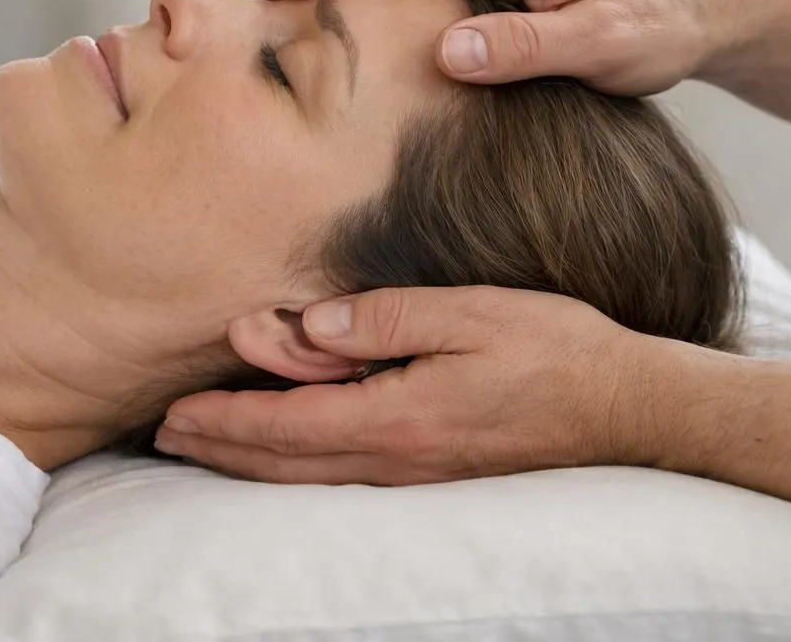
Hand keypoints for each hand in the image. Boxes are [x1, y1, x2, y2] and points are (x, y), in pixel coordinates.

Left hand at [157, 286, 673, 484]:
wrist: (623, 408)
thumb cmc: (552, 349)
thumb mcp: (469, 313)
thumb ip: (384, 318)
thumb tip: (309, 328)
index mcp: (396, 416)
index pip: (286, 424)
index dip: (224, 420)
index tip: (174, 414)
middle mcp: (397, 457)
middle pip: (286, 462)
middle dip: (221, 448)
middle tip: (166, 437)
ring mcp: (416, 472)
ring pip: (309, 477)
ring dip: (250, 463)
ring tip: (206, 448)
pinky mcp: (434, 471)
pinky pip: (344, 476)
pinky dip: (295, 468)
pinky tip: (286, 456)